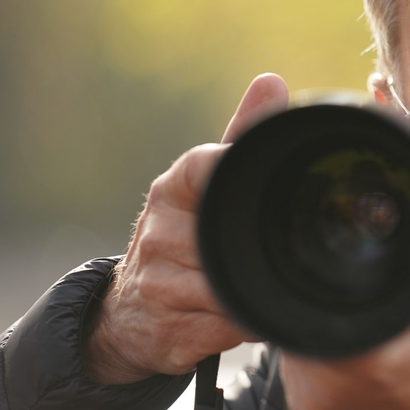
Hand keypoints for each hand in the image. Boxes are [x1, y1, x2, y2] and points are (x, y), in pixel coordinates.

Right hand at [83, 74, 289, 384]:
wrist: (128, 314)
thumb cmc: (181, 237)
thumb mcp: (205, 184)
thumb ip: (241, 135)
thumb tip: (271, 81)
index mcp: (175, 188)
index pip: (206, 166)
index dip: (234, 171)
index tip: (259, 187)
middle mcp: (160, 230)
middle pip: (228, 234)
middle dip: (255, 246)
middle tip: (281, 249)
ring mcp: (161, 280)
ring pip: (234, 284)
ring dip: (258, 287)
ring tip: (260, 283)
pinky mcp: (171, 327)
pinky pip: (231, 324)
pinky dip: (251, 322)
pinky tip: (250, 313)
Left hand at [279, 174, 409, 409]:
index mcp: (363, 352)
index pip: (315, 294)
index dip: (324, 274)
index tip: (342, 267)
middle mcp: (325, 381)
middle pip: (300, 310)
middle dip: (322, 295)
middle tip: (352, 289)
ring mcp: (311, 401)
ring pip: (293, 338)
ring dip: (316, 321)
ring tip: (351, 315)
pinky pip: (296, 367)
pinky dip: (316, 350)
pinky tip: (346, 344)